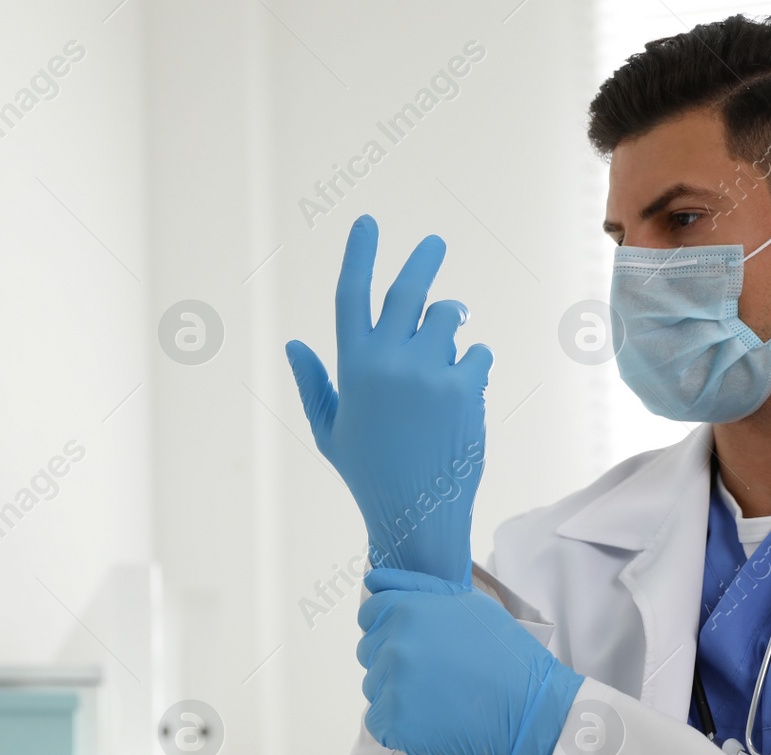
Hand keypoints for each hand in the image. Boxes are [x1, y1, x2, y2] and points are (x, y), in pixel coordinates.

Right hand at [286, 215, 492, 584]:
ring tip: (447, 350)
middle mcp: (388, 362)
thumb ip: (314, 383)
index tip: (366, 223)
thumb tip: (294, 344)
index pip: (353, 294)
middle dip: (423, 260)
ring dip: (451, 325)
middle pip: (409, 291)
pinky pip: (477, 354)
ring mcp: (428, 373)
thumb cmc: (369, 474)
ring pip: (448, 319)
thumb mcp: (331, 431)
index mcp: (352, 367)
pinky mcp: (463, 388)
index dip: (359, 254)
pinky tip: (462, 395)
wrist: (415, 514)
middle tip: (434, 243)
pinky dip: (473, 366)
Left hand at [356, 568, 583, 754]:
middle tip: (434, 670)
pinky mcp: (393, 722)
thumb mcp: (466, 601)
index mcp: (405, 610)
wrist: (528, 707)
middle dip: (394, 657)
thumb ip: (417, 587)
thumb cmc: (502, 651)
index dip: (390, 625)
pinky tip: (431, 717)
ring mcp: (390, 685)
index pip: (370, 614)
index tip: (417, 640)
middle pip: (369, 650)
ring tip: (437, 694)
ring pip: (374, 685)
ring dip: (396, 690)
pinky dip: (399, 722)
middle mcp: (392, 644)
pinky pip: (379, 719)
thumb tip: (374, 581)